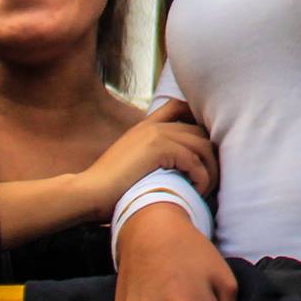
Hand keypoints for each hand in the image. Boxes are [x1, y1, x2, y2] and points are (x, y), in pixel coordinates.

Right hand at [74, 105, 220, 221]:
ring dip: (210, 170)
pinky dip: (201, 178)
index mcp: (145, 127)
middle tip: (211, 181)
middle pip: (200, 131)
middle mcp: (153, 126)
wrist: (88, 193)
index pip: (180, 108)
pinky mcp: (157, 148)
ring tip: (205, 190)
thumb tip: (177, 172)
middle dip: (212, 156)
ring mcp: (155, 134)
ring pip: (202, 145)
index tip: (206, 150)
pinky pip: (194, 160)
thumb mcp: (131, 165)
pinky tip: (196, 191)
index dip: (199, 122)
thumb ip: (151, 159)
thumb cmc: (109, 189)